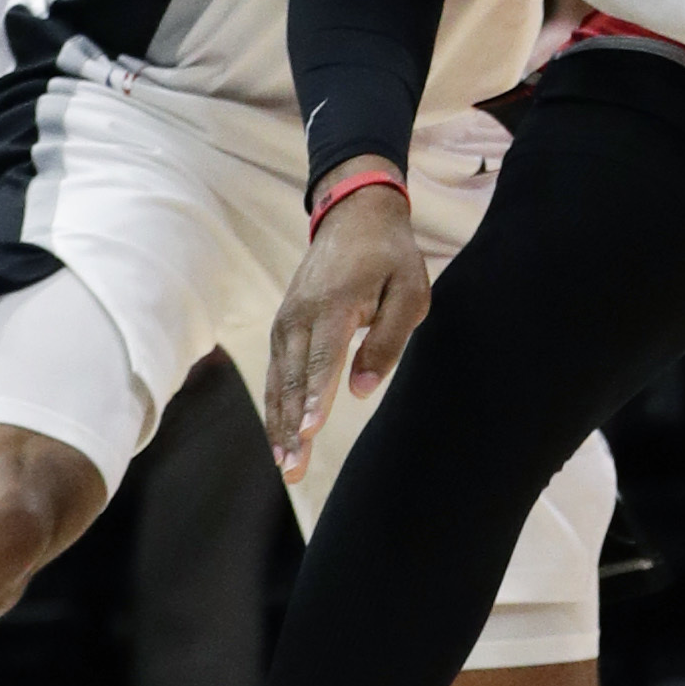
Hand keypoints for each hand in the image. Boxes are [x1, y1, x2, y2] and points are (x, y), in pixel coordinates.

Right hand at [263, 162, 426, 483]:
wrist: (355, 216)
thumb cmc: (390, 256)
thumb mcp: (408, 290)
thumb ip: (388, 339)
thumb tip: (362, 390)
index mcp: (333, 305)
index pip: (322, 360)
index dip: (315, 400)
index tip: (308, 433)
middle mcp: (300, 315)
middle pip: (294, 380)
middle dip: (292, 428)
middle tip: (294, 469)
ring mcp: (286, 320)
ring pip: (279, 381)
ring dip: (280, 424)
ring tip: (285, 465)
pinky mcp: (283, 326)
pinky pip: (276, 372)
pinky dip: (276, 405)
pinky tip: (281, 435)